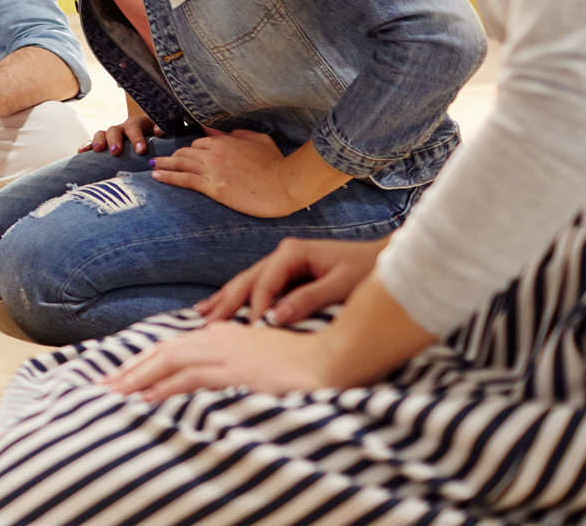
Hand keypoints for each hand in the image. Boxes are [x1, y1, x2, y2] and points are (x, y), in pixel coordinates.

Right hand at [78, 109, 164, 156]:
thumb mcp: (165, 130)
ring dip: (99, 141)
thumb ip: (164, 129)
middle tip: (116, 152)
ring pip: (102, 133)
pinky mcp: (106, 142)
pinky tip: (80, 152)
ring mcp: (113, 135)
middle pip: (115, 129)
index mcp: (138, 123)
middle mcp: (123, 127)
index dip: (137, 138)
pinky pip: (93, 142)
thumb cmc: (159, 136)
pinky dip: (87, 145)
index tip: (141, 150)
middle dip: (114, 140)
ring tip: (97, 150)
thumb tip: (159, 130)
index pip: (135, 127)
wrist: (151, 135)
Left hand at [102, 320, 347, 399]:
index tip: (119, 376)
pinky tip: (147, 399)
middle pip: (161, 352)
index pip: (170, 347)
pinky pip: (191, 379)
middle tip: (103, 386)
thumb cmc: (299, 361)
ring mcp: (226, 353)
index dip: (141, 361)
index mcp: (220, 334)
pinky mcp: (236, 370)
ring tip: (113, 395)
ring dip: (138, 380)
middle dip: (130, 370)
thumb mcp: (257, 357)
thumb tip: (208, 379)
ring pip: (169, 363)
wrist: (333, 357)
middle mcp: (217, 338)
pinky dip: (165, 388)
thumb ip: (231, 362)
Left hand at [152, 129, 303, 216]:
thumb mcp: (259, 140)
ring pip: (181, 163)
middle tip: (161, 159)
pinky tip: (156, 175)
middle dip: (173, 155)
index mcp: (226, 141)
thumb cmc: (278, 164)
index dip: (190, 148)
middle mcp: (215, 152)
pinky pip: (184, 179)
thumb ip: (238, 133)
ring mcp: (213, 170)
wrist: (286, 184)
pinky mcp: (214, 187)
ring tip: (152, 165)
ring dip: (164, 163)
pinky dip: (168, 176)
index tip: (181, 153)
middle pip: (186, 151)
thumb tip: (222, 129)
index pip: (199, 142)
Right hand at [197, 236, 386, 325]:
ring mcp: (282, 263)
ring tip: (202, 316)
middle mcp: (282, 255)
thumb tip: (275, 318)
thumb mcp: (341, 286)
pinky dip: (237, 299)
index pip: (264, 283)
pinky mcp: (286, 273)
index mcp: (292, 253)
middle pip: (246, 281)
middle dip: (226, 303)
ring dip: (225, 300)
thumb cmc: (366, 270)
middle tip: (206, 325)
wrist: (384, 258)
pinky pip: (256, 288)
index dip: (253, 308)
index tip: (247, 332)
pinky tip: (221, 307)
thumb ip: (308, 300)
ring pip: (246, 283)